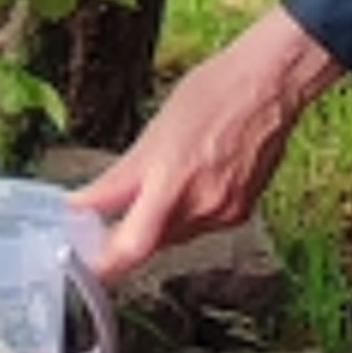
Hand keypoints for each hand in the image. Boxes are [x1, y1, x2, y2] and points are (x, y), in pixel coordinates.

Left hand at [69, 11, 340, 281]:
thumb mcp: (154, 132)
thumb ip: (119, 178)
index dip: (107, 264)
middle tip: (109, 222)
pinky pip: (203, 226)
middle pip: (153, 244)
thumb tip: (84, 203)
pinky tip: (192, 181)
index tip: (87, 266)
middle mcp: (200, 205)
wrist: (267, 87)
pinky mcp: (242, 213)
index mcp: (171, 180)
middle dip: (130, 236)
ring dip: (159, 223)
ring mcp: (224, 213)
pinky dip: (188, 213)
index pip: (133, 245)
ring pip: (178, 236)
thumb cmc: (211, 94)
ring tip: (161, 183)